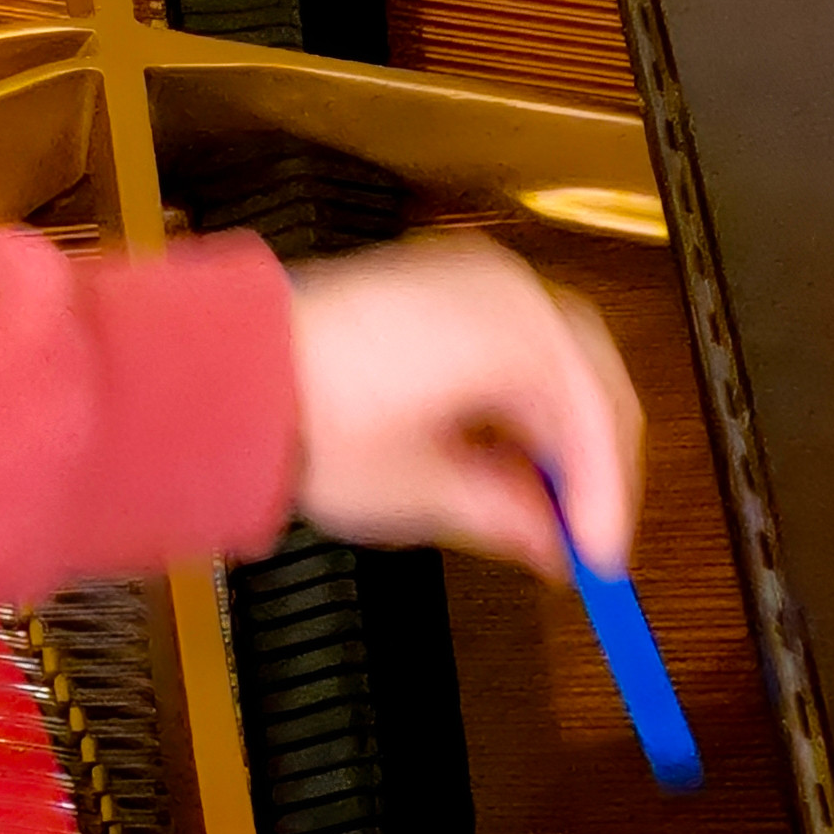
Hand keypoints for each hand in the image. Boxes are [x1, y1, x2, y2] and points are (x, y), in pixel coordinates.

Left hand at [284, 231, 644, 577]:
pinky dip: (522, 396)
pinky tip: (508, 451)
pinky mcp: (437, 284)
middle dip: (594, 459)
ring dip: (560, 429)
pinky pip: (513, 338)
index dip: (607, 494)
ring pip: (557, 358)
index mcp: (513, 335)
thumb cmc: (308, 417)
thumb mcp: (418, 489)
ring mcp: (470, 278)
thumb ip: (503, 514)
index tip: (604, 555)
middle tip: (589, 532)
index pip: (593, 417)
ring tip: (547, 502)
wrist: (225, 371)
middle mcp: (503, 291)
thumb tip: (550, 542)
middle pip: (589, 379)